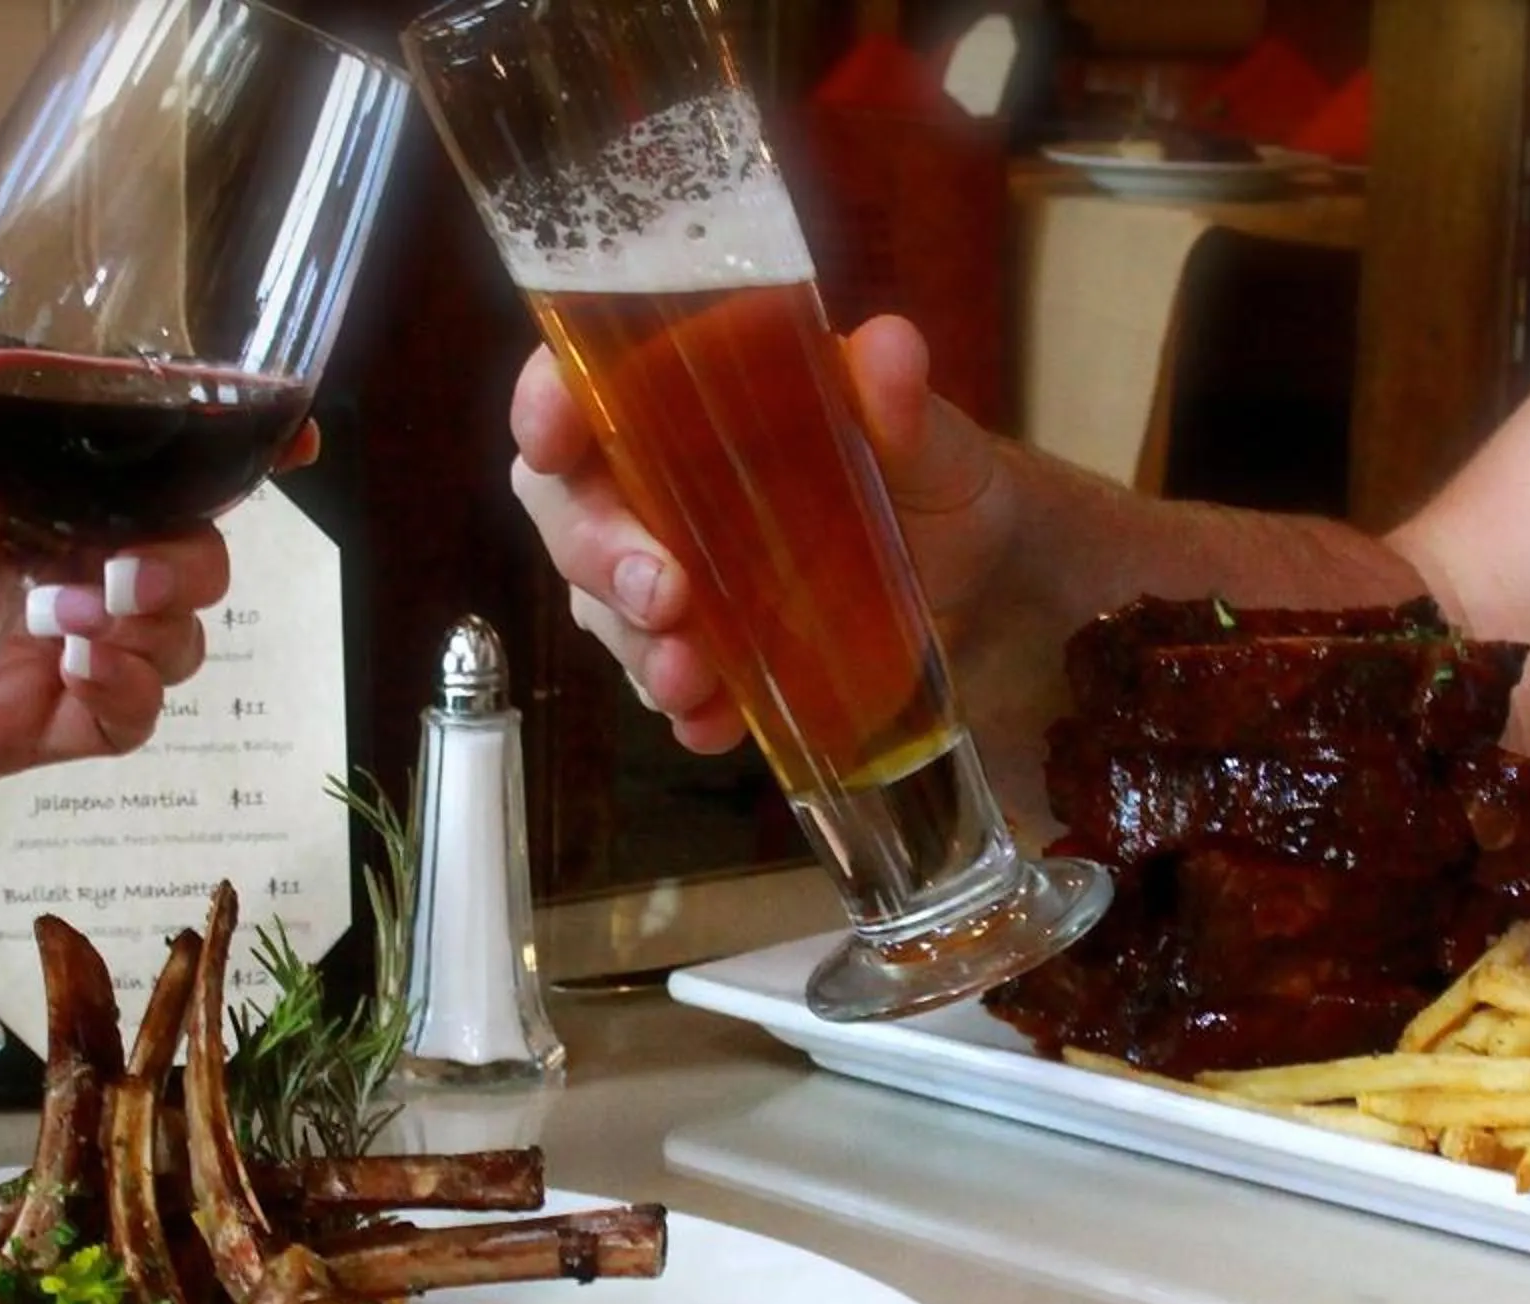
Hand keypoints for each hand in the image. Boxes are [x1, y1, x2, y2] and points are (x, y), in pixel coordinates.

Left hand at [0, 215, 281, 872]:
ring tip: (83, 621)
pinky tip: (81, 677)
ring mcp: (24, 653)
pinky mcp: (16, 733)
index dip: (212, 457)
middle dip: (189, 556)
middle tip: (125, 571)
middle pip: (176, 553)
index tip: (286, 442)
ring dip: (160, 627)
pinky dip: (130, 699)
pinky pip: (123, 720)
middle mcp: (19, 567)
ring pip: (168, 639)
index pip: (124, 463)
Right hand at [508, 314, 1016, 754]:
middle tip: (663, 593)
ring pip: (602, 606)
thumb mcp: (934, 444)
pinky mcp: (700, 655)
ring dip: (636, 645)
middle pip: (571, 507)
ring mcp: (673, 576)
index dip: (549, 400)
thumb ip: (901, 405)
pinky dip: (684, 708)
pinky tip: (717, 725)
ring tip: (691, 677)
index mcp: (696, 399)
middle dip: (596, 551)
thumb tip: (889, 351)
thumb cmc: (939, 489)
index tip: (552, 436)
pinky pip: (661, 683)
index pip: (587, 380)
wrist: (980, 598)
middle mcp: (661, 483)